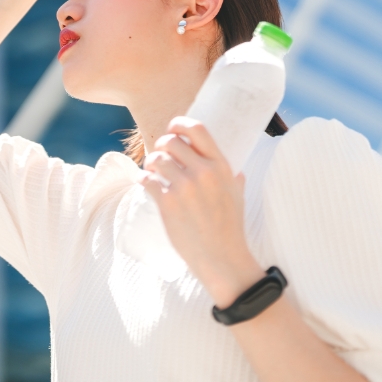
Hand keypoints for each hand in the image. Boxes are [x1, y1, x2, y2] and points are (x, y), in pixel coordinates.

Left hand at [137, 117, 265, 305]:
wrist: (222, 258)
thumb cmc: (230, 228)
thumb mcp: (238, 196)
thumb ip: (234, 179)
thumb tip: (235, 171)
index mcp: (221, 166)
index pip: (198, 129)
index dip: (179, 124)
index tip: (172, 129)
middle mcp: (203, 172)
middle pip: (171, 141)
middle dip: (161, 146)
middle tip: (160, 157)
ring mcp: (185, 187)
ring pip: (156, 159)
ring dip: (151, 164)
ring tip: (153, 172)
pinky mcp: (168, 203)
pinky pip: (147, 180)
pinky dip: (144, 180)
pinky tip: (146, 184)